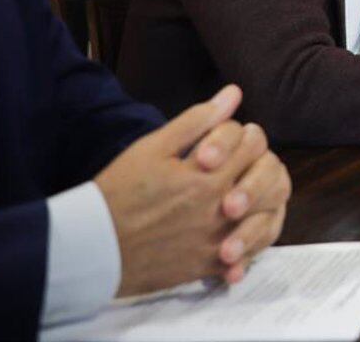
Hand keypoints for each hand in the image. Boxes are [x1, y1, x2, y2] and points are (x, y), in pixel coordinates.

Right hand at [96, 85, 290, 296]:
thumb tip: (233, 93)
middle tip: (246, 162)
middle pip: (268, 179)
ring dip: (263, 201)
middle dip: (262, 164)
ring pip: (266, 218)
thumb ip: (197, 120)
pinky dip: (250, 243)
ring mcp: (215, 240)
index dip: (248, 135)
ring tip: (246, 192)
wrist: (91, 248)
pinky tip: (238, 229)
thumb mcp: (153, 148)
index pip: (253, 145)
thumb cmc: (119, 193)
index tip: (237, 136)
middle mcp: (218, 208)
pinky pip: (246, 255)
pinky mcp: (206, 266)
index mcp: (207, 175)